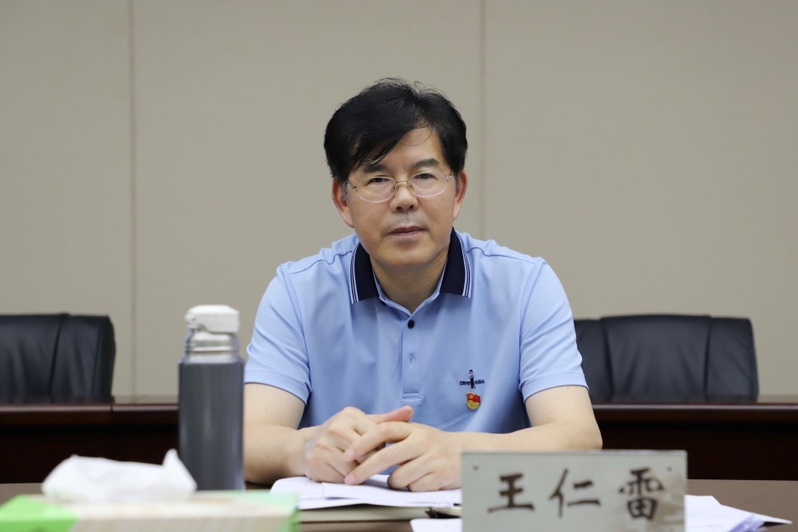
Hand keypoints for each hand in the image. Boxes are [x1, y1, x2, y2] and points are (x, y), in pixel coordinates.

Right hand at [301, 405, 412, 482]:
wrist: (304, 447)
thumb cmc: (340, 435)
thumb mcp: (363, 423)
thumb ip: (388, 420)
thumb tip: (410, 410)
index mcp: (350, 415)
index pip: (378, 438)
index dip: (378, 449)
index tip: (373, 450)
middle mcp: (336, 427)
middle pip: (367, 455)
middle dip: (369, 462)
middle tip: (362, 460)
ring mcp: (324, 444)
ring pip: (354, 469)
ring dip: (357, 473)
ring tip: (351, 466)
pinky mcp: (315, 461)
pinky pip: (341, 479)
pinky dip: (344, 480)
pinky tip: (339, 472)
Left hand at [343, 421, 461, 490]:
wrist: (466, 453)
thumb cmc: (433, 444)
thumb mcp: (415, 432)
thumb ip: (392, 433)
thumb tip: (359, 442)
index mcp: (413, 429)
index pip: (384, 430)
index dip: (364, 442)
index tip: (347, 453)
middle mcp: (422, 441)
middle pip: (387, 455)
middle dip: (365, 469)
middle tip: (350, 479)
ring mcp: (431, 458)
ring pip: (399, 477)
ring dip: (395, 482)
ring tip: (405, 476)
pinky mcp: (439, 476)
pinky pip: (413, 488)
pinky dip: (412, 488)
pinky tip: (421, 481)